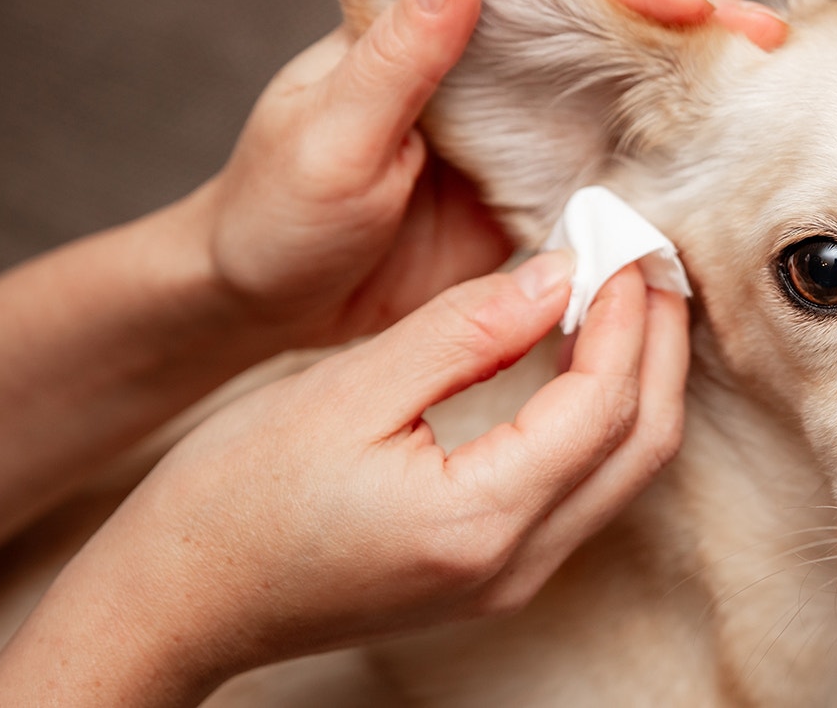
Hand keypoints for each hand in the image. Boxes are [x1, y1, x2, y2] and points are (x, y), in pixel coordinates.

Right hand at [0, 257, 689, 705]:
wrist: (176, 599)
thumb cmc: (234, 498)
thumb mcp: (348, 391)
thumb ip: (465, 331)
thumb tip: (559, 275)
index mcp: (479, 521)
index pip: (604, 404)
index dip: (625, 313)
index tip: (618, 238)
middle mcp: (514, 566)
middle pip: (643, 445)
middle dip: (660, 343)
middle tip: (648, 255)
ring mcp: (510, 580)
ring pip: (625, 472)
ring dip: (640, 377)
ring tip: (627, 290)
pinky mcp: (493, 575)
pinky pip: (586, 488)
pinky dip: (604, 415)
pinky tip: (583, 353)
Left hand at [193, 0, 782, 347]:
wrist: (262, 306)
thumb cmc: (273, 211)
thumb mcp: (327, 132)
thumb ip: (397, 56)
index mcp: (440, 36)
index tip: (695, 7)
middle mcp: (495, 79)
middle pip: (610, 40)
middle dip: (693, 37)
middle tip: (773, 45)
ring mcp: (519, 145)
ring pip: (622, 110)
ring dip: (692, 110)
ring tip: (767, 110)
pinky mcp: (532, 212)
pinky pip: (610, 192)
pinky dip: (663, 192)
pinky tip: (712, 197)